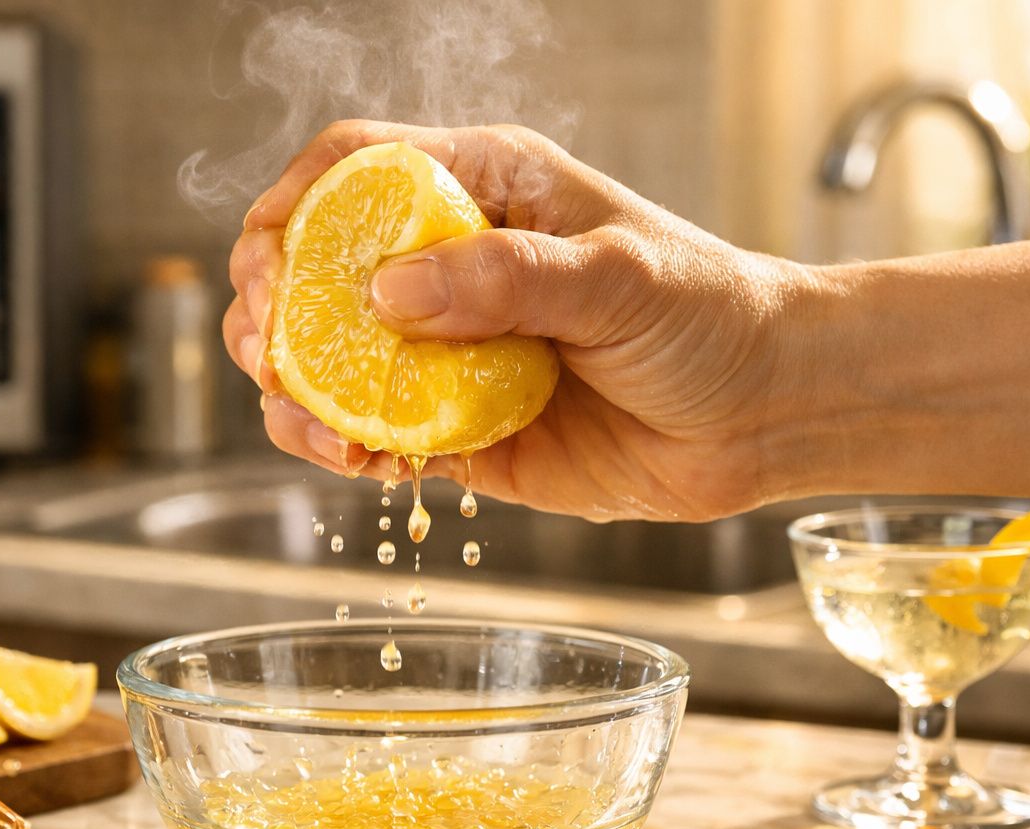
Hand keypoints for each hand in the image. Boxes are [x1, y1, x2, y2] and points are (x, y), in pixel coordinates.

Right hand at [225, 119, 809, 521]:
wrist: (761, 415)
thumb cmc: (710, 315)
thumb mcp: (620, 275)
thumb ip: (507, 277)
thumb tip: (386, 294)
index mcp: (483, 189)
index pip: (354, 168)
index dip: (292, 205)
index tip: (267, 262)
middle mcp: (450, 265)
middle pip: (316, 266)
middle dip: (272, 307)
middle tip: (271, 352)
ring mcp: (447, 349)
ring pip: (329, 358)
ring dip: (296, 389)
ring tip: (311, 422)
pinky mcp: (457, 427)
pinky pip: (375, 432)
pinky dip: (346, 448)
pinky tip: (357, 460)